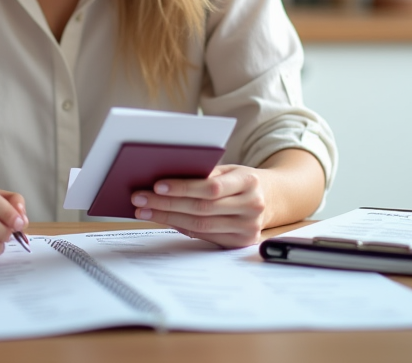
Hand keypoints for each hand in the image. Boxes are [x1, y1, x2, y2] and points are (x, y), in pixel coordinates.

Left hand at [131, 164, 267, 247]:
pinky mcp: (239, 242)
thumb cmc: (241, 179)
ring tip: (145, 210)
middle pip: (202, 208)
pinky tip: (164, 219)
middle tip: (140, 199)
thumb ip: (205, 173)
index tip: (157, 185)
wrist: (270, 198)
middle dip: (167, 204)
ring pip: (200, 225)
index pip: (212, 187)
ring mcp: (248, 228)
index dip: (183, 187)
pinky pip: (204, 235)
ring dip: (168, 218)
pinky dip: (180, 227)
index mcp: (250, 181)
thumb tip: (166, 179)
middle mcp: (252, 206)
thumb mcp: (229, 169)